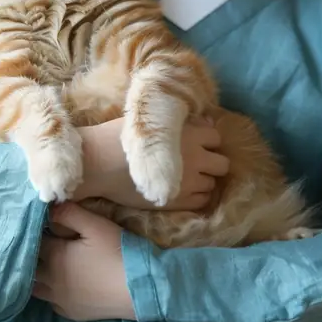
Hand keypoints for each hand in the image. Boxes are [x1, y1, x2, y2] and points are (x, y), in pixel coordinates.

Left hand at [33, 203, 134, 321]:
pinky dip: (50, 292)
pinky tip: (60, 285)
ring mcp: (59, 300)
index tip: (42, 224)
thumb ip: (70, 213)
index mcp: (54, 256)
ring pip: (35, 287)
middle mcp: (50, 280)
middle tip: (43, 243)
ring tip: (47, 265)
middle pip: (30, 265)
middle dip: (33, 254)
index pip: (34, 240)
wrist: (137, 289)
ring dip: (37, 275)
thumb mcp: (96, 225)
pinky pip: (51, 302)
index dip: (36, 231)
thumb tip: (49, 208)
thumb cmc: (116, 252)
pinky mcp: (71, 313)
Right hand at [75, 117, 228, 209]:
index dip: (206, 141)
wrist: (99, 162)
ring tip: (185, 180)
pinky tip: (180, 192)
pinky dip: (195, 197)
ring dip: (203, 181)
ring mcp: (189, 182)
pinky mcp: (178, 202)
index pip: (215, 137)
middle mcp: (195, 158)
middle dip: (211, 163)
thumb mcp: (151, 119)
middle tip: (193, 164)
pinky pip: (201, 201)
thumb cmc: (120, 135)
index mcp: (190, 134)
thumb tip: (207, 121)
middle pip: (221, 163)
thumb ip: (183, 122)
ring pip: (212, 184)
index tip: (194, 144)